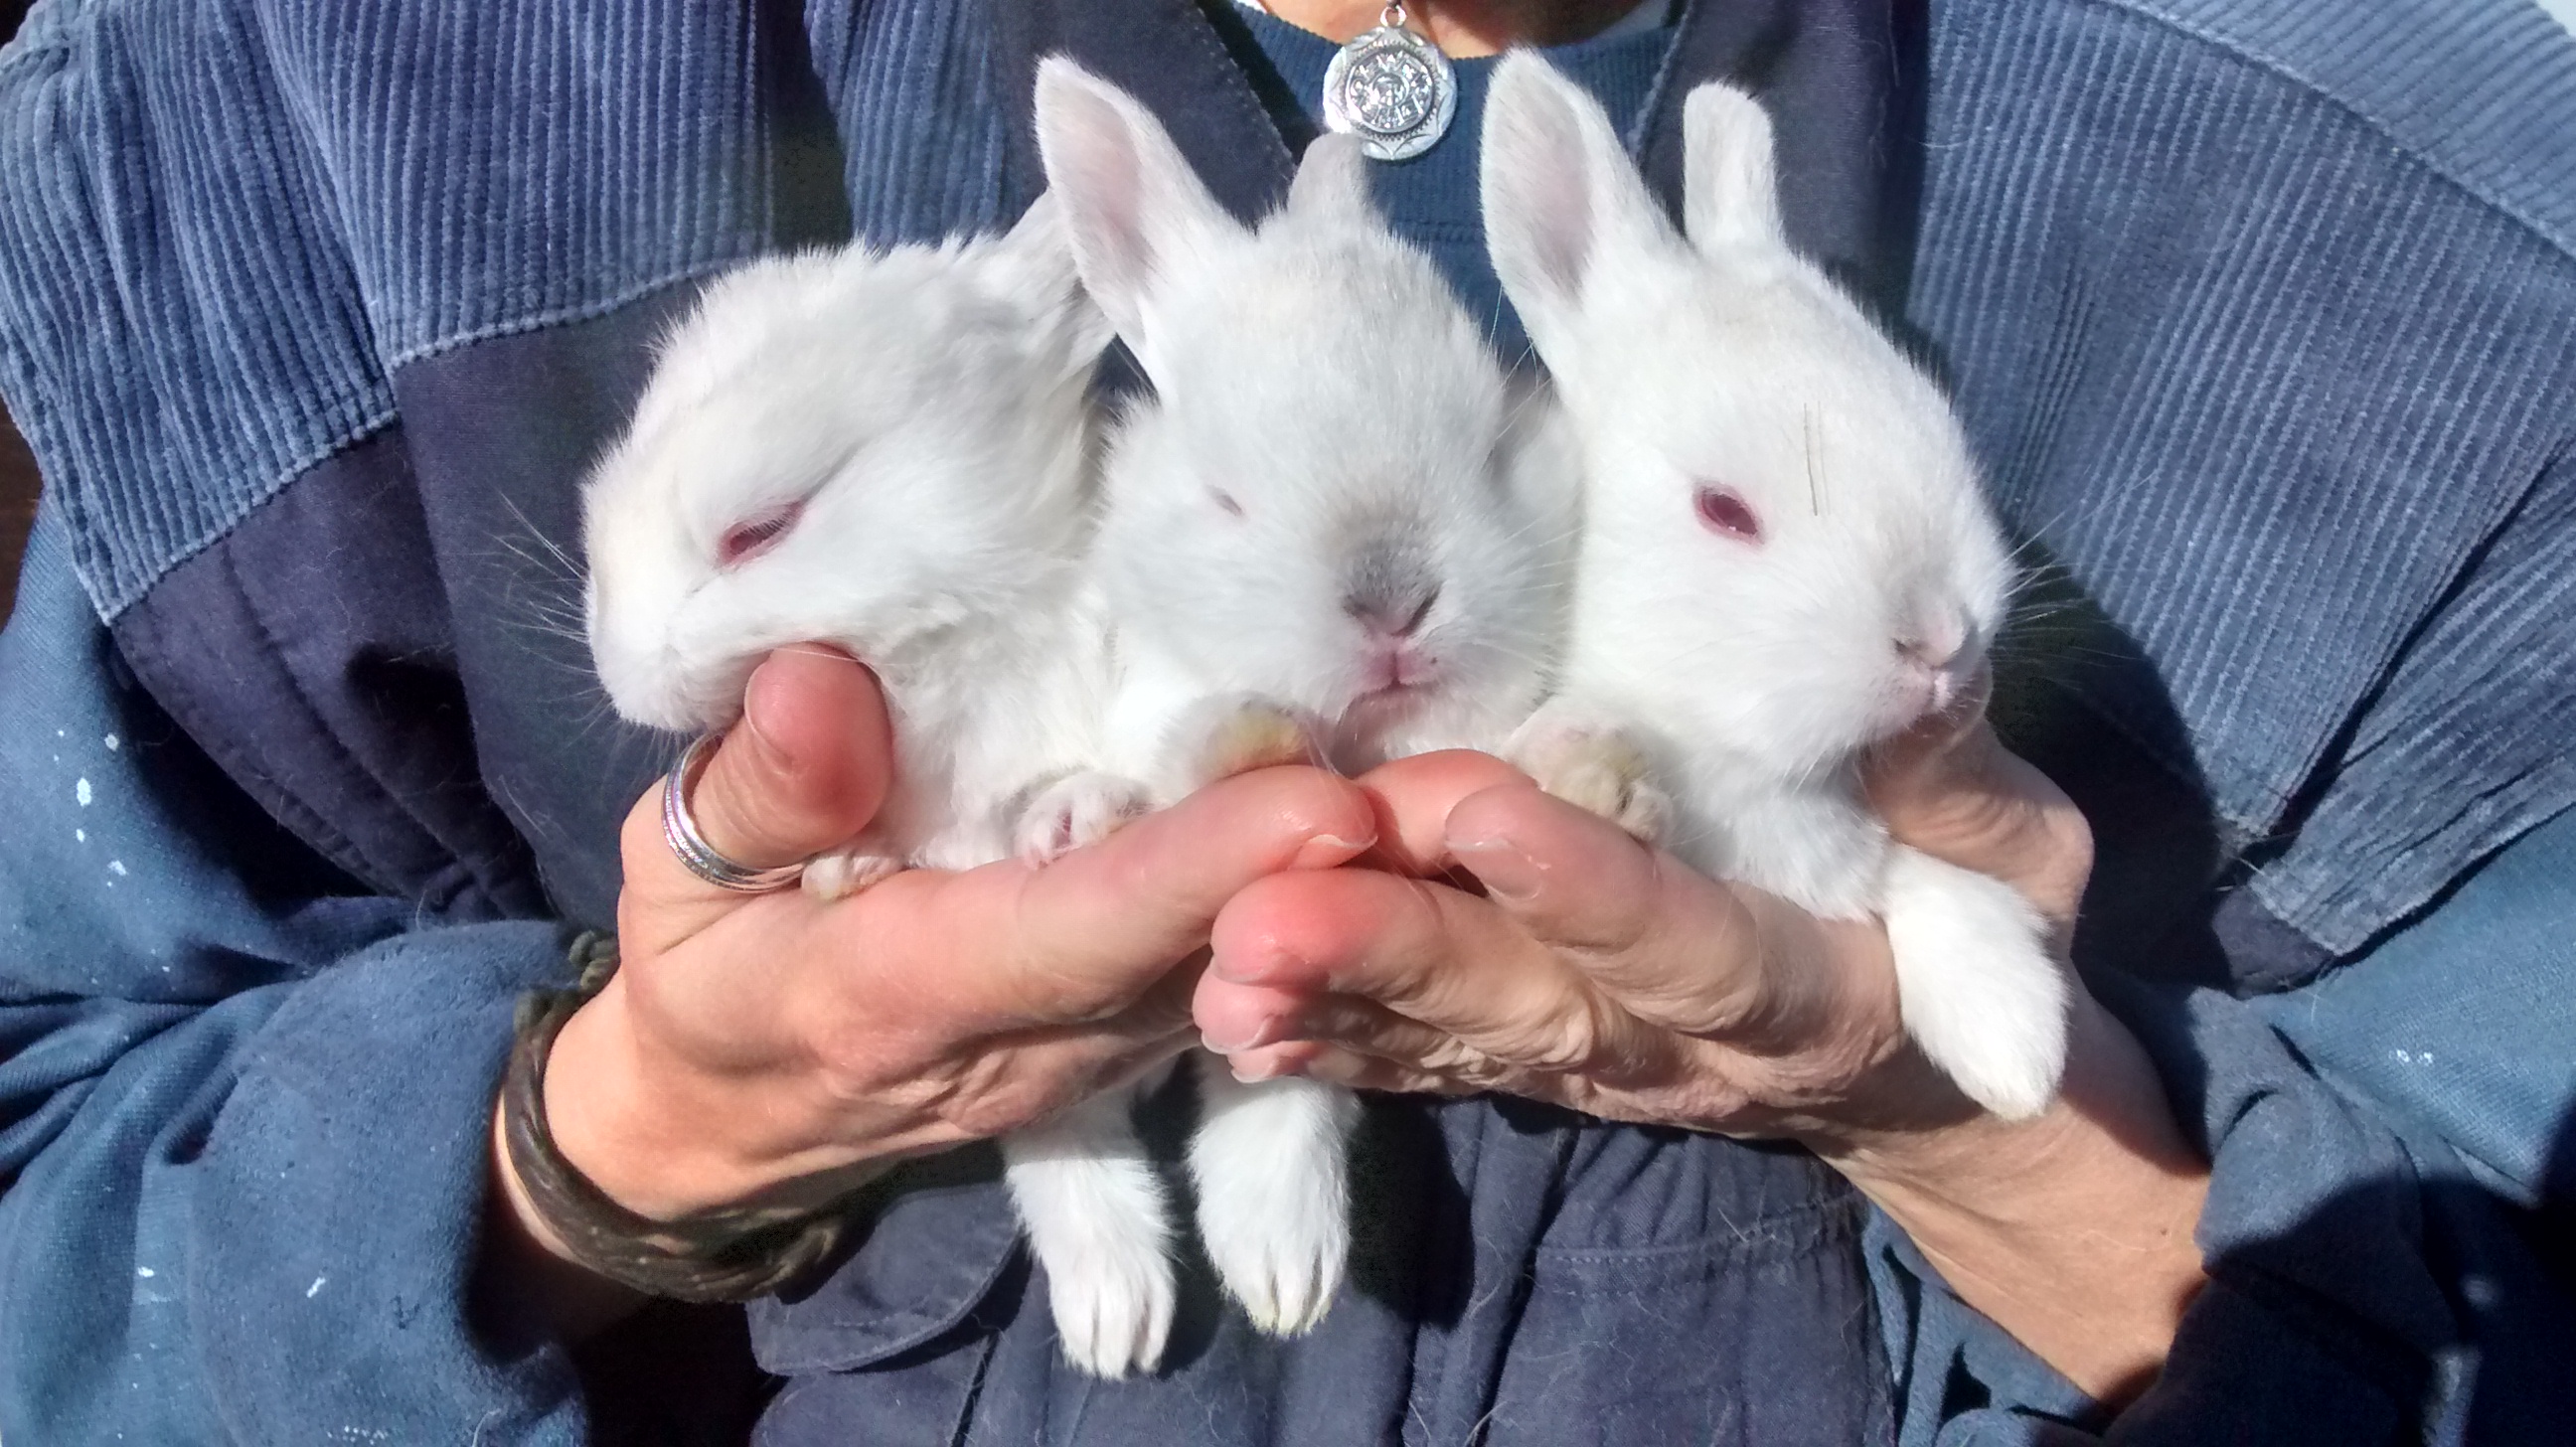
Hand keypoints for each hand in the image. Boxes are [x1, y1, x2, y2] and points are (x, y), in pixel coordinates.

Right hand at [486, 645, 1374, 1331]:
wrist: (723, 1119)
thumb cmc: (705, 968)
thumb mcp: (670, 876)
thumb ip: (756, 790)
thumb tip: (824, 683)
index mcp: (906, 991)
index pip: (1074, 929)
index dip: (1195, 871)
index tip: (1311, 807)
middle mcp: (1033, 1041)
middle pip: (1196, 954)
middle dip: (1317, 878)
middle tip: (1442, 779)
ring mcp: (1098, 1053)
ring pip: (1233, 972)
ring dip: (1338, 900)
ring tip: (1450, 791)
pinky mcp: (1130, 1038)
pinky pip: (1227, 973)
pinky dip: (1309, 915)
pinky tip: (1392, 831)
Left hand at [1193, 690, 2207, 1400]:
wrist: (1923, 1070)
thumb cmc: (1980, 921)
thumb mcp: (2014, 850)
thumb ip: (1955, 778)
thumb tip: (1909, 664)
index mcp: (1810, 986)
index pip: (1688, 939)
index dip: (1585, 887)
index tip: (1475, 812)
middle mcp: (1681, 1045)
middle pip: (1530, 1001)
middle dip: (1397, 955)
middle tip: (1269, 919)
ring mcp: (1593, 1061)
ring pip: (1454, 1036)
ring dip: (1334, 1003)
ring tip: (1221, 968)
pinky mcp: (1531, 1058)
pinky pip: (1423, 1058)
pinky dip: (1330, 1041)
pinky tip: (1225, 1016)